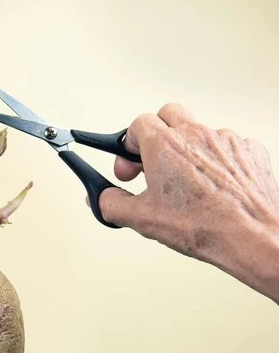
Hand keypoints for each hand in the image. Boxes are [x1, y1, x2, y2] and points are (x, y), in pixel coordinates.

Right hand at [99, 104, 278, 302]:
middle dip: (155, 135)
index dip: (127, 145)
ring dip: (185, 149)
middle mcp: (195, 135)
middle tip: (150, 162)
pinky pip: (225, 146)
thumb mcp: (142, 219)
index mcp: (165, 146)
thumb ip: (111, 204)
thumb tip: (102, 198)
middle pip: (166, 115)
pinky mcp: (248, 151)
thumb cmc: (205, 226)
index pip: (137, 124)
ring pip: (197, 131)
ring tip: (182, 180)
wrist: (251, 237)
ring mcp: (225, 140)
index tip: (127, 165)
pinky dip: (214, 160)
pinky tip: (210, 185)